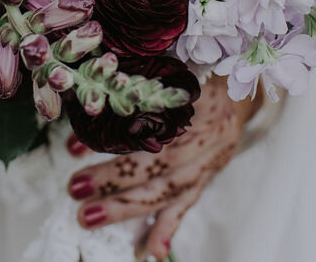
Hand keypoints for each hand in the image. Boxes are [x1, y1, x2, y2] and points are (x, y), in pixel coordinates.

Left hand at [65, 75, 262, 259]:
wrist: (239, 91)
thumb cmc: (196, 77)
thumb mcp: (171, 71)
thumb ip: (137, 89)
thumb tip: (87, 112)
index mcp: (198, 97)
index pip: (155, 120)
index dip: (118, 136)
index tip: (76, 146)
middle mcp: (208, 131)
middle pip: (162, 161)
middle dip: (115, 179)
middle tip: (76, 187)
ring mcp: (211, 157)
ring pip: (169, 188)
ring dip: (127, 207)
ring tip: (90, 216)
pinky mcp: (209, 175)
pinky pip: (187, 204)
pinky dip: (167, 228)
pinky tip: (152, 250)